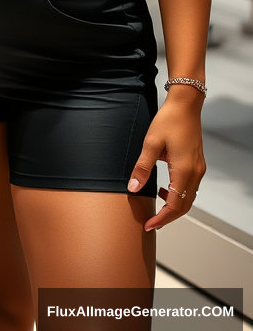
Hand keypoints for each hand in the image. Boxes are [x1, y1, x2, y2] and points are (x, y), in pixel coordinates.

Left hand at [127, 89, 205, 230]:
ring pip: (188, 197)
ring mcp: (198, 168)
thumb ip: (142, 167)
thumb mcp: (151, 144)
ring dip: (174, 205)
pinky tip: (163, 187)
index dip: (162, 218)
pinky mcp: (196, 163)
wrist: (185, 106)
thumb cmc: (168, 121)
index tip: (149, 225)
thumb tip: (133, 187)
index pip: (174, 205)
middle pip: (184, 205)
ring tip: (156, 206)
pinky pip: (189, 186)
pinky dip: (178, 193)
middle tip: (152, 223)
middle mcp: (195, 173)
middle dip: (168, 217)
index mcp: (184, 171)